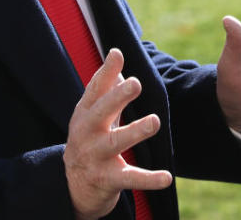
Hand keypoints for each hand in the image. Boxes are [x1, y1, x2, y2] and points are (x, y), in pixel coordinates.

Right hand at [64, 49, 172, 219]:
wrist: (73, 186)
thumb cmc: (89, 140)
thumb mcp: (92, 113)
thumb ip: (105, 87)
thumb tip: (116, 56)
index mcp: (85, 113)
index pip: (94, 90)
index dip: (105, 72)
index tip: (117, 54)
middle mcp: (87, 133)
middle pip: (101, 112)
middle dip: (117, 97)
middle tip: (135, 83)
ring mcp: (96, 156)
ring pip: (115, 142)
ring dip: (135, 131)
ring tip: (155, 121)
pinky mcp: (107, 179)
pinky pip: (130, 178)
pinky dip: (148, 179)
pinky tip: (166, 176)